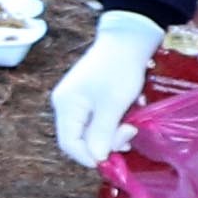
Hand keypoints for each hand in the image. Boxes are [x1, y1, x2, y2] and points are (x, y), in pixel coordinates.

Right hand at [48, 8, 167, 169]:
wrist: (128, 39)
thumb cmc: (119, 69)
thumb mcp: (114, 104)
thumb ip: (103, 133)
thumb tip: (97, 158)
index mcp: (66, 105)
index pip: (69, 144)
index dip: (90, 156)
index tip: (114, 159)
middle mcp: (66, 105)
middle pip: (79, 139)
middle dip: (105, 143)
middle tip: (130, 133)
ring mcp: (76, 100)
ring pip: (90, 131)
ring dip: (111, 135)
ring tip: (131, 127)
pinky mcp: (89, 97)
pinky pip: (96, 121)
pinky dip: (111, 125)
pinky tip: (126, 120)